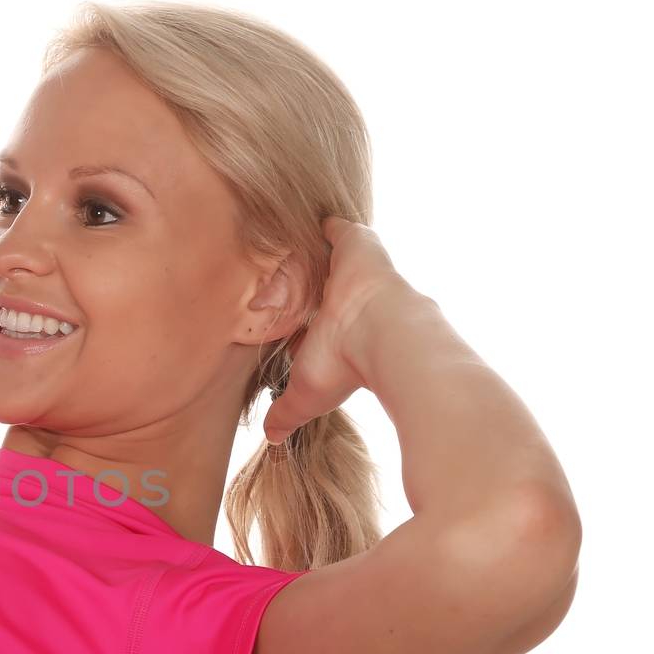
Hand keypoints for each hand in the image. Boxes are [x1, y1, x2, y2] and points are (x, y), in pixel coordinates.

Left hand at [263, 216, 428, 445]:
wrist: (382, 335)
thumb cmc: (346, 366)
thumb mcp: (306, 394)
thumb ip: (287, 412)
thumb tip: (273, 439)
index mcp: (339, 329)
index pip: (315, 317)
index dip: (298, 315)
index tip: (275, 312)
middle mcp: (349, 299)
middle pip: (317, 283)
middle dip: (299, 279)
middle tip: (270, 271)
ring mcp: (353, 270)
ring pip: (322, 255)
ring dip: (303, 249)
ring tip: (275, 238)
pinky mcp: (356, 242)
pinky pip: (333, 224)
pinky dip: (319, 220)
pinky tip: (294, 213)